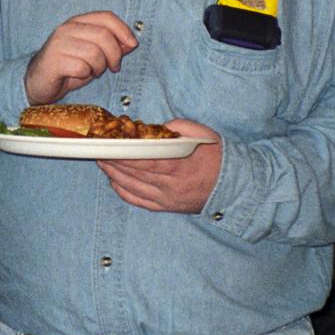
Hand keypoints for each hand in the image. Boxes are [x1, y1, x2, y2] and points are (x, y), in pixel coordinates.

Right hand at [24, 11, 137, 104]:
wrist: (37, 83)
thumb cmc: (68, 68)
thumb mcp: (94, 56)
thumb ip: (112, 47)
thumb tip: (132, 43)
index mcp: (78, 22)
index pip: (106, 17)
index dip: (124, 30)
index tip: (133, 45)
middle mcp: (67, 29)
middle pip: (103, 35)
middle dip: (115, 55)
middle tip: (113, 67)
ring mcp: (58, 44)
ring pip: (94, 53)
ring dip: (99, 67)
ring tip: (92, 72)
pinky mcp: (53, 60)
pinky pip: (81, 67)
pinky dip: (85, 75)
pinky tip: (78, 76)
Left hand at [97, 119, 221, 213]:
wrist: (234, 186)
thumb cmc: (217, 157)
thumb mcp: (202, 134)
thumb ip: (178, 127)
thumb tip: (155, 128)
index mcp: (178, 164)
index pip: (143, 160)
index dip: (123, 154)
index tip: (109, 145)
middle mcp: (170, 184)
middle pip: (134, 173)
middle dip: (114, 161)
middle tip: (99, 150)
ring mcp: (168, 198)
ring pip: (133, 188)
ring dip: (114, 175)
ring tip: (103, 162)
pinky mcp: (168, 207)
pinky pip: (140, 201)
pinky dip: (124, 192)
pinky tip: (115, 182)